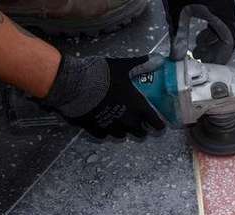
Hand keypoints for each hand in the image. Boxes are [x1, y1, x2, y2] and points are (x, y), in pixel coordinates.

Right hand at [41, 54, 164, 138]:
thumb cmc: (102, 75)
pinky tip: (104, 121)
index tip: (159, 124)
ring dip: (124, 129)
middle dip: (142, 127)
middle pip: (141, 133)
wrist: (74, 85)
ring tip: (121, 121)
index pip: (156, 124)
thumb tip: (158, 59)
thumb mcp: (123, 66)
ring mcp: (112, 128)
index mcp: (138, 108)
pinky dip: (106, 130)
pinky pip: (105, 134)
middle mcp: (127, 121)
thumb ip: (141, 64)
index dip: (159, 124)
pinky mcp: (96, 130)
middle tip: (139, 120)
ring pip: (123, 135)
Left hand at [163, 1, 234, 63]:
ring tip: (197, 49)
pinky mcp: (217, 3)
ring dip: (212, 41)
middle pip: (228, 37)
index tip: (210, 67)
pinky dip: (210, 31)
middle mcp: (225, 10)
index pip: (228, 41)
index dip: (220, 57)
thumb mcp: (178, 12)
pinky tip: (197, 34)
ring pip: (223, 29)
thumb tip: (176, 57)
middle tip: (202, 61)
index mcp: (220, 13)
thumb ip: (178, 35)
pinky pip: (219, 21)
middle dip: (215, 51)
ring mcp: (222, 6)